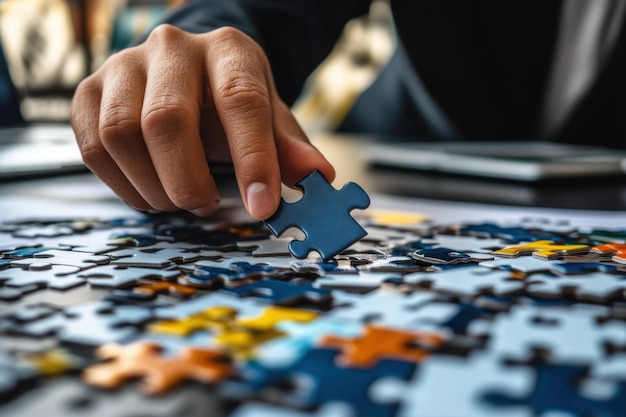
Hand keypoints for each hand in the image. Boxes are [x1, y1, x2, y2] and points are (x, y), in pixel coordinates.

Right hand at [71, 24, 334, 219]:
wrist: (187, 72)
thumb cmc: (232, 99)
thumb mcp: (269, 117)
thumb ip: (289, 147)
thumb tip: (319, 176)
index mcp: (227, 50)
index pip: (239, 100)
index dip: (252, 159)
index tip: (262, 206)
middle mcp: (171, 48)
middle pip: (166, 120)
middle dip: (188, 181)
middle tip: (205, 205)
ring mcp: (123, 66)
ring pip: (122, 135)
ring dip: (154, 186)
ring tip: (179, 199)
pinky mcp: (89, 91)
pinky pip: (93, 147)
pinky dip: (122, 185)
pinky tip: (149, 191)